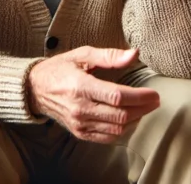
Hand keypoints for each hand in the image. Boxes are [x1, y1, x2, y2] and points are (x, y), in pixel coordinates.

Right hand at [27, 47, 159, 142]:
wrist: (35, 89)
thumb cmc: (59, 68)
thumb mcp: (82, 54)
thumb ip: (109, 55)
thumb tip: (134, 54)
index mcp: (80, 86)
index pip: (117, 96)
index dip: (140, 97)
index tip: (154, 93)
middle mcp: (80, 108)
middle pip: (120, 114)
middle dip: (143, 108)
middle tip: (155, 100)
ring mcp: (79, 123)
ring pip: (117, 128)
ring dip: (136, 119)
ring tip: (144, 108)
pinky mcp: (80, 133)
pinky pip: (108, 137)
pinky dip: (123, 129)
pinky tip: (130, 118)